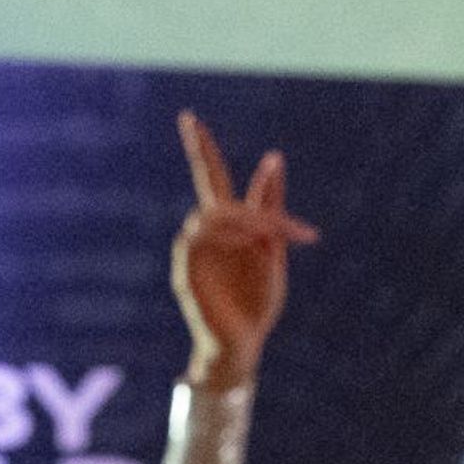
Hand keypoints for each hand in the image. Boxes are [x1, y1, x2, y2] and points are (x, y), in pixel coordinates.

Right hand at [171, 111, 317, 392]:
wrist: (245, 345)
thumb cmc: (258, 302)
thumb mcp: (274, 251)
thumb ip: (272, 209)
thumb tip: (274, 159)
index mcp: (229, 225)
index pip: (211, 178)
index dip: (201, 148)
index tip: (189, 117)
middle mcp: (207, 233)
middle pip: (210, 191)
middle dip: (227, 183)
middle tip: (276, 216)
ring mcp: (194, 253)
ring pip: (212, 216)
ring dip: (243, 220)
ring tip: (268, 237)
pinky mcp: (186, 274)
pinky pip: (199, 241)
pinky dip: (226, 236)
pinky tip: (250, 242)